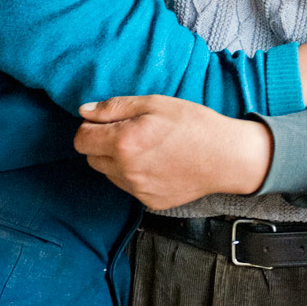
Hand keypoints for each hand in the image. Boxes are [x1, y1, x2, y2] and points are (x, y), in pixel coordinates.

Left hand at [73, 94, 272, 209]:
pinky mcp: (149, 202)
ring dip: (117, 160)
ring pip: (109, 173)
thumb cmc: (193, 124)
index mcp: (123, 143)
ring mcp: (137, 190)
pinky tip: (157, 162)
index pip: (81, 140)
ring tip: (147, 146)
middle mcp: (126, 171)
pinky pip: (129, 186)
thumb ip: (114, 107)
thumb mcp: (154, 103)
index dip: (90, 126)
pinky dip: (135, 174)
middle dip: (102, 143)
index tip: (106, 121)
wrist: (225, 156)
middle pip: (91, 158)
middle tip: (130, 130)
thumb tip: (84, 111)